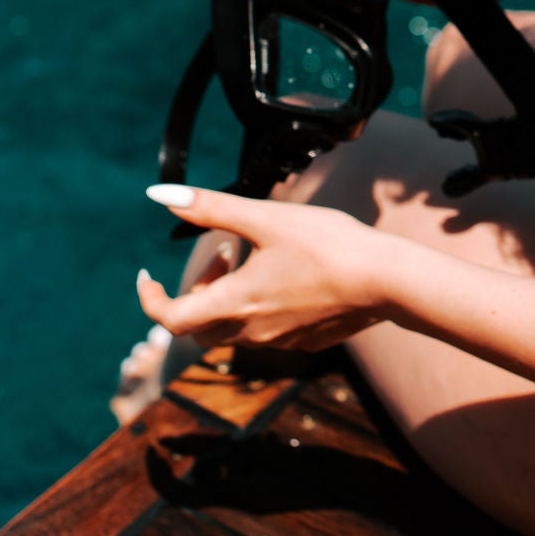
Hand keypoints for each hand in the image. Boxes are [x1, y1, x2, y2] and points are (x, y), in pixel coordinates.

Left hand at [136, 187, 393, 351]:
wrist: (387, 280)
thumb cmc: (326, 244)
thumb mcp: (264, 218)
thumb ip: (210, 208)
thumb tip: (159, 194)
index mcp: (234, 304)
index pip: (170, 318)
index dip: (150, 299)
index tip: (148, 275)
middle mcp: (251, 332)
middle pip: (199, 327)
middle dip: (199, 290)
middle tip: (223, 253)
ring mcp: (280, 341)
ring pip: (233, 330)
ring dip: (230, 297)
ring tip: (259, 257)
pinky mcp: (306, 341)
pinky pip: (267, 332)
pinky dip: (260, 307)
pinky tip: (289, 276)